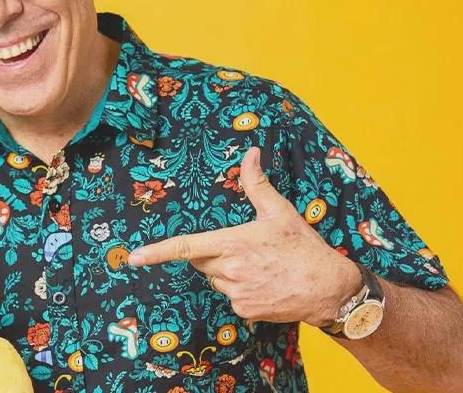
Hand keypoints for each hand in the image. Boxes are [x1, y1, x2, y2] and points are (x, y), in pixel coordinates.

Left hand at [128, 147, 361, 326]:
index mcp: (233, 243)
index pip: (186, 247)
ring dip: (228, 272)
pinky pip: (231, 297)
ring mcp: (236, 293)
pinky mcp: (244, 311)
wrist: (328, 289)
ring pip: (216, 280)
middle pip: (202, 261)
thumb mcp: (280, 211)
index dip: (157, 252)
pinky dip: (242, 290)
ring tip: (261, 266)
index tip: (134, 258)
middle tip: (245, 248)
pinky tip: (265, 283)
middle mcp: (230, 270)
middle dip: (213, 253)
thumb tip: (250, 152)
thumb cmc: (304, 248)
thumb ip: (257, 183)